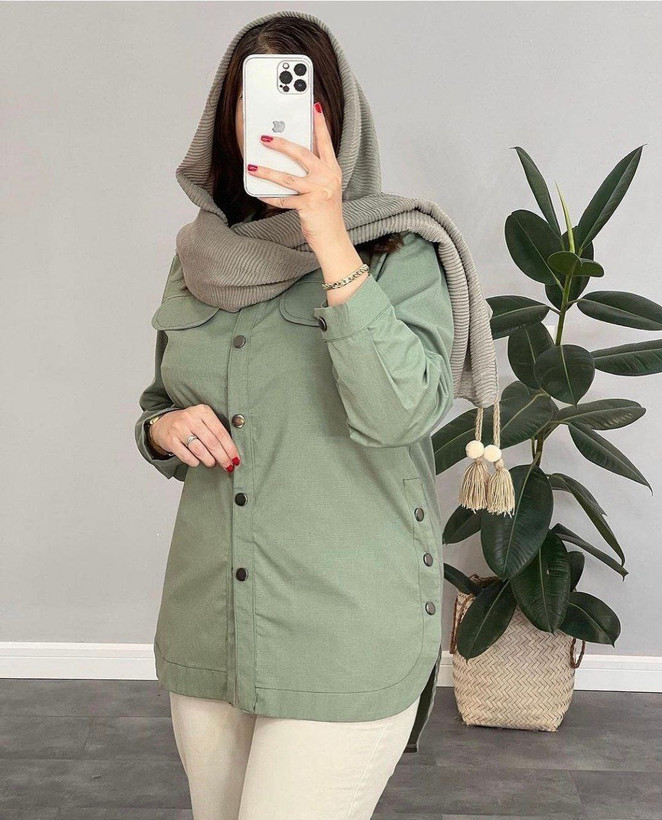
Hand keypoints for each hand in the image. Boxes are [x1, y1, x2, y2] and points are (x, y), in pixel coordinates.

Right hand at [149, 406, 240, 471]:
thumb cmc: (189, 424)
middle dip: (223, 457)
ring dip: (209, 461)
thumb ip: (217, 430)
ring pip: (200, 450)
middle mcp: (191, 418)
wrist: (164, 424)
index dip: (230, 448)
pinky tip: (197, 462)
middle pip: (212, 442)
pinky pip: (187, 456)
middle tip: (228, 466)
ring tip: (212, 463)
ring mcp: (179, 429)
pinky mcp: (170, 440)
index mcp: (203, 411)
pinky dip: (195, 462)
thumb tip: (233, 452)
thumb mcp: (203, 420)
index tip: (236, 459)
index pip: (220, 432)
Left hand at [246, 101, 345, 250]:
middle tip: (264, 137)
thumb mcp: (325, 187)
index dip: (320, 123)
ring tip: (252, 166)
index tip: (314, 106)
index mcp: (333, 169)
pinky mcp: (308, 205)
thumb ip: (314, 171)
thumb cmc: (326, 212)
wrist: (332, 237)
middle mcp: (327, 177)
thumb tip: (290, 157)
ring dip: (267, 171)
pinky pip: (283, 199)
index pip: (325, 142)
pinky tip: (260, 192)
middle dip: (281, 143)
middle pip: (301, 153)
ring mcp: (318, 191)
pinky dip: (270, 196)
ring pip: (287, 177)